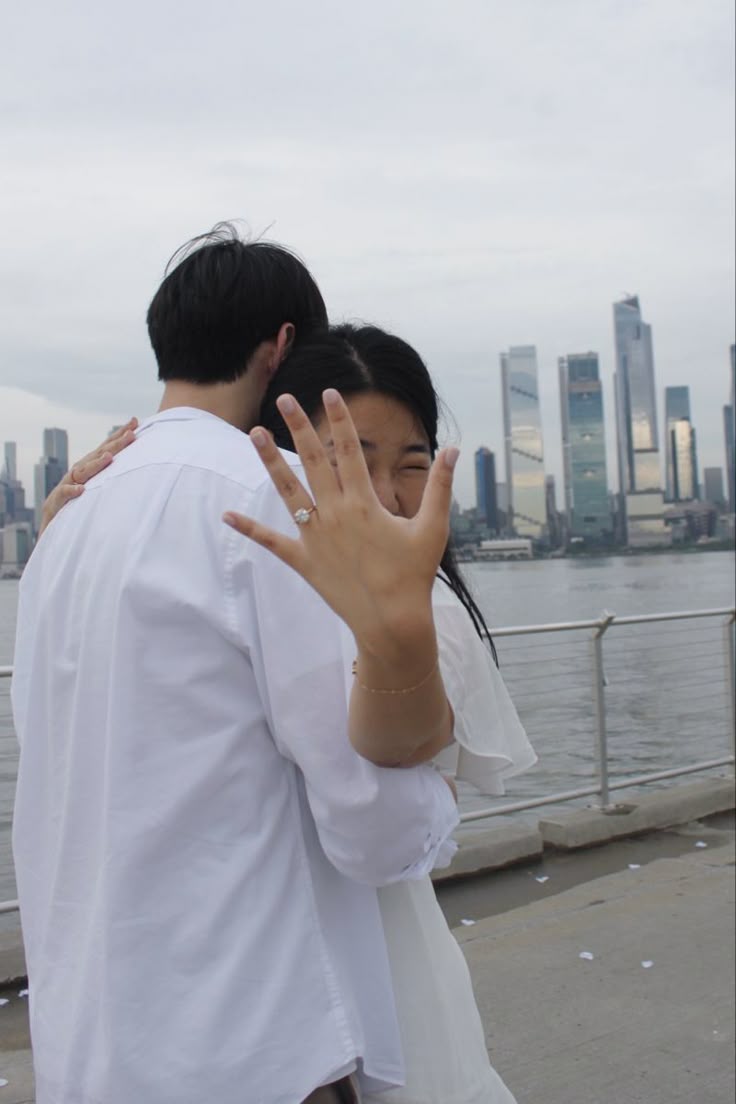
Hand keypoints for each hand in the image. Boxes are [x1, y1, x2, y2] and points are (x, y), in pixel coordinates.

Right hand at [39, 418, 137, 535]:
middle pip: (100, 454)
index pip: (107, 446)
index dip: (120, 434)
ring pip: (84, 471)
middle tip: (131, 434)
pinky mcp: (60, 499)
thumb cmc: (81, 496)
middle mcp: (81, 469)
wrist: (53, 514)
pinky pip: (66, 493)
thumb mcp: (98, 482)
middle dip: (115, 444)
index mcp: (91, 464)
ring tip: (109, 457)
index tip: (135, 422)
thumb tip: (139, 464)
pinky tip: (81, 490)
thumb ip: (113, 472)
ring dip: (96, 464)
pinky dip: (73, 491)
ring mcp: (70, 482)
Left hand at [223, 390, 458, 664]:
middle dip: (299, 427)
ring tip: (254, 433)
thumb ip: (441, 487)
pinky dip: (249, 529)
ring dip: (269, 461)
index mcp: (364, 503)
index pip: (349, 451)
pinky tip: (226, 515)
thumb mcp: (433, 528)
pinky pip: (272, 542)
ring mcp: (316, 537)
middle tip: (285, 399)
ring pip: (288, 491)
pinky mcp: (304, 561)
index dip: (340, 419)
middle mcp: (335, 514)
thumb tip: (453, 450)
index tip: (330, 392)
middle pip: (313, 461)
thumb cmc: (415, 575)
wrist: (391, 622)